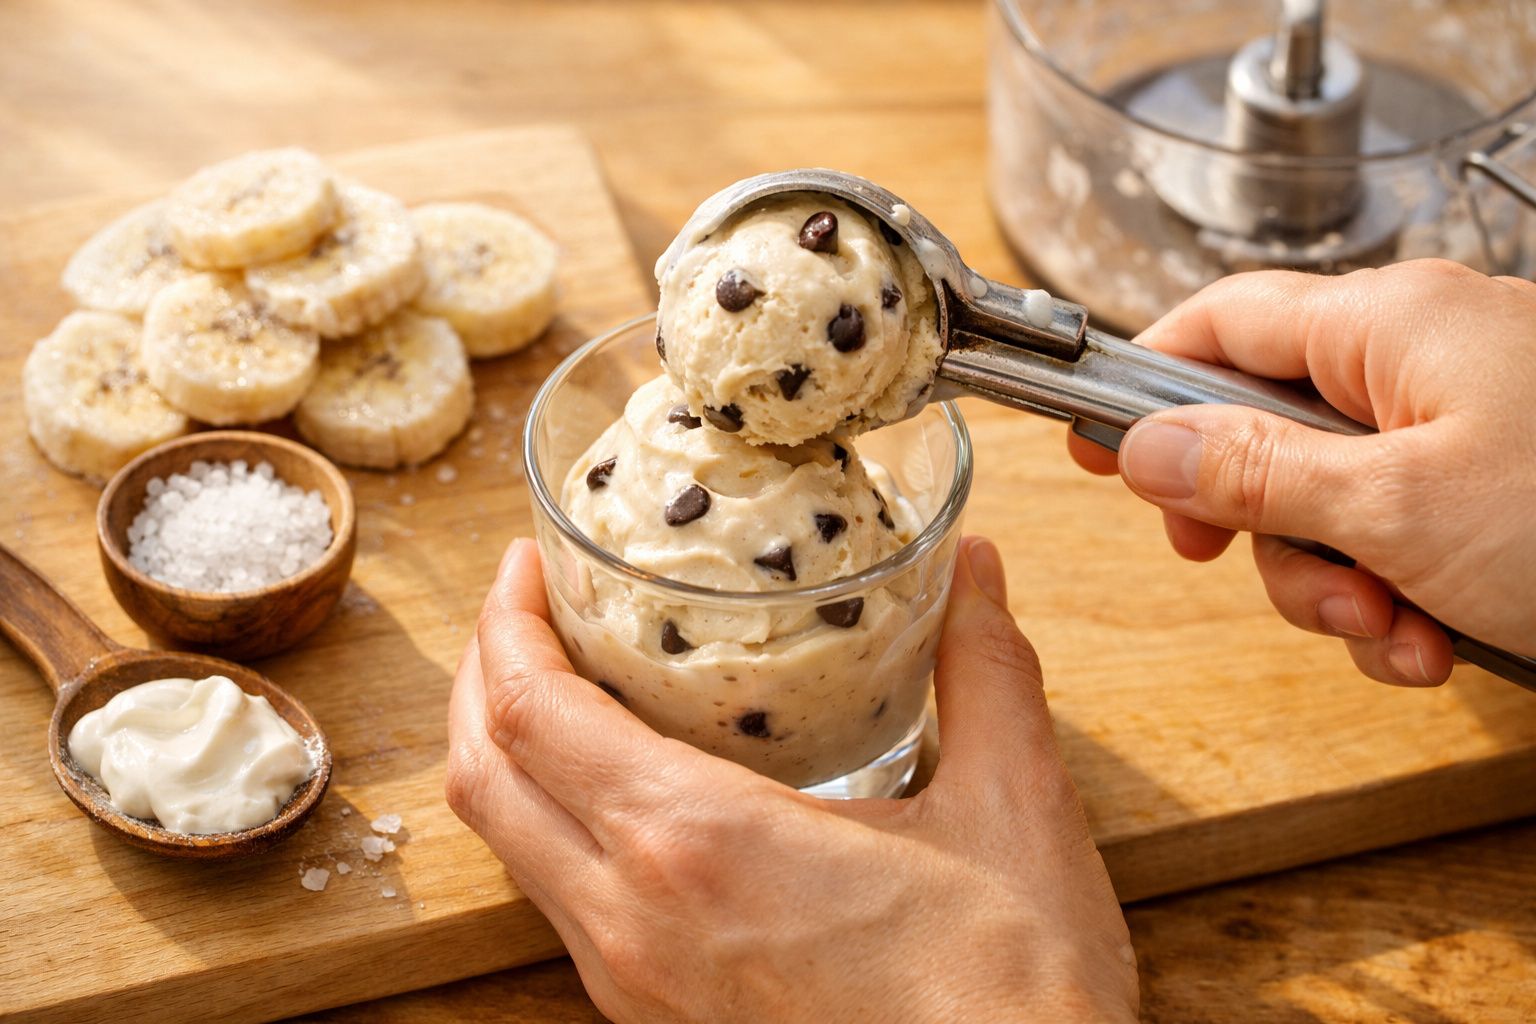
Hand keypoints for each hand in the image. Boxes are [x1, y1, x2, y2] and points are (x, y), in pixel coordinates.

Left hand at [447, 536, 1137, 1023]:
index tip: (525, 563)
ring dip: (508, 754)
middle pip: (483, 778)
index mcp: (697, 845)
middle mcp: (633, 921)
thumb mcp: (1010, 810)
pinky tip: (619, 794)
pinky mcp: (657, 1020)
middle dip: (482, 678)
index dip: (507, 625)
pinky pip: (560, 903)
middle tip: (523, 611)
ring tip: (559, 686)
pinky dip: (551, 824)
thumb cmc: (1010, 994)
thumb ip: (985, 670)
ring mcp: (635, 983)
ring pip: (511, 846)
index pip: (532, 714)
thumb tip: (974, 568)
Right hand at [1069, 259, 1535, 684]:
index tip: (1094, 450)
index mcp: (1390, 323)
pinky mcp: (1494, 489)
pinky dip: (1404, 604)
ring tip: (1395, 631)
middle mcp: (1420, 362)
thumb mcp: (1397, 506)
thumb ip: (1255, 473)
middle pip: (1269, 438)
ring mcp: (1462, 427)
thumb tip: (1146, 447)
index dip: (1144, 386)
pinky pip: (1399, 540)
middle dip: (1266, 534)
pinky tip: (1439, 645)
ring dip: (1339, 590)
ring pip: (1331, 507)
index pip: (1222, 324)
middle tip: (1235, 567)